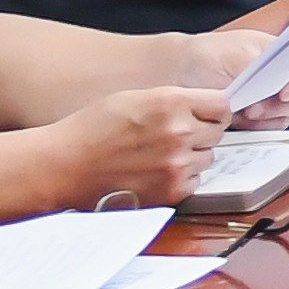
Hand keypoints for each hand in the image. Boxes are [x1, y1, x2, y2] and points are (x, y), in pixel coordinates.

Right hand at [25, 76, 231, 210]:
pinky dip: (182, 177)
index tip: (204, 114)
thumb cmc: (92, 129)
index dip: (213, 110)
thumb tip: (204, 105)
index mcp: (171, 102)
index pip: (223, 105)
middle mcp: (179, 132)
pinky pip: (195, 180)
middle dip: (201, 132)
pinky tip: (156, 171)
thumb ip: (173, 100)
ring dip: (192, 156)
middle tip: (174, 135)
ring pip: (208, 157)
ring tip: (159, 154)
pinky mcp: (171, 190)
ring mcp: (176, 163)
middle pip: (218, 132)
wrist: (65, 165)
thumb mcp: (135, 98)